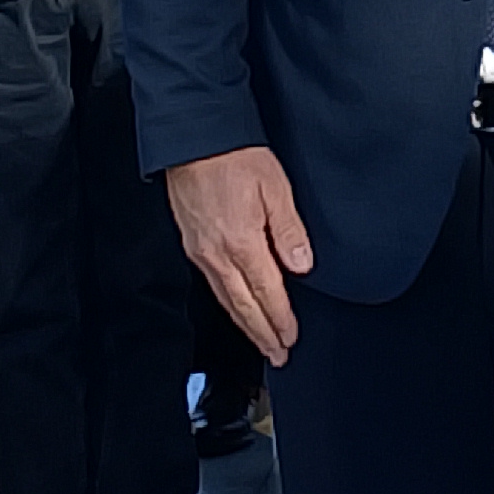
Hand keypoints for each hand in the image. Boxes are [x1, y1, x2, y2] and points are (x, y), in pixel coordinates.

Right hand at [169, 145, 313, 362]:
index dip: (280, 319)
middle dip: (262, 334)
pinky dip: (229, 303)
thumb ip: (289, 231)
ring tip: (261, 340)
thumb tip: (302, 267)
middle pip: (243, 306)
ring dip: (245, 324)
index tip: (291, 339)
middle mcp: (217, 254)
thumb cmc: (234, 156)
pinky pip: (213, 284)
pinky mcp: (192, 243)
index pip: (267, 293)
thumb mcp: (275, 188)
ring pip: (226, 299)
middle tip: (277, 355)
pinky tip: (236, 306)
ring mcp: (201, 251)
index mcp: (241, 243)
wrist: (194, 138)